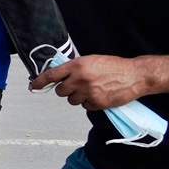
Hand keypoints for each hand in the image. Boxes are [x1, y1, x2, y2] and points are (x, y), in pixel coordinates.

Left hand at [29, 54, 147, 109]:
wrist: (135, 75)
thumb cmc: (114, 66)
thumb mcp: (91, 61)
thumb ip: (75, 68)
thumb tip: (60, 75)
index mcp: (77, 65)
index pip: (52, 75)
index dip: (40, 82)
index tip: (34, 87)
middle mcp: (80, 78)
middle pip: (61, 91)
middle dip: (67, 90)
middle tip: (78, 86)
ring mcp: (88, 92)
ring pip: (72, 100)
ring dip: (78, 97)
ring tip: (92, 90)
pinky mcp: (96, 103)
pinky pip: (85, 107)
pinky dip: (90, 103)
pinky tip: (100, 95)